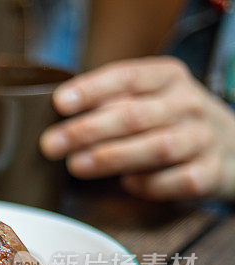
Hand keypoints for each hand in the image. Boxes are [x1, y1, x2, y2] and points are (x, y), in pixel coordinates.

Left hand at [40, 56, 234, 200]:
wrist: (233, 148)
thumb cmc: (170, 122)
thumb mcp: (148, 99)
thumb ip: (111, 103)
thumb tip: (55, 119)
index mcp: (168, 78)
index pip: (128, 77)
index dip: (92, 89)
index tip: (59, 103)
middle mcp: (189, 104)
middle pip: (135, 115)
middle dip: (87, 130)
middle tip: (50, 145)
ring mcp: (203, 138)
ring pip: (157, 147)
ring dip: (111, 157)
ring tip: (75, 166)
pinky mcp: (211, 173)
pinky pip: (177, 180)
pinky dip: (149, 184)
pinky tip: (127, 184)